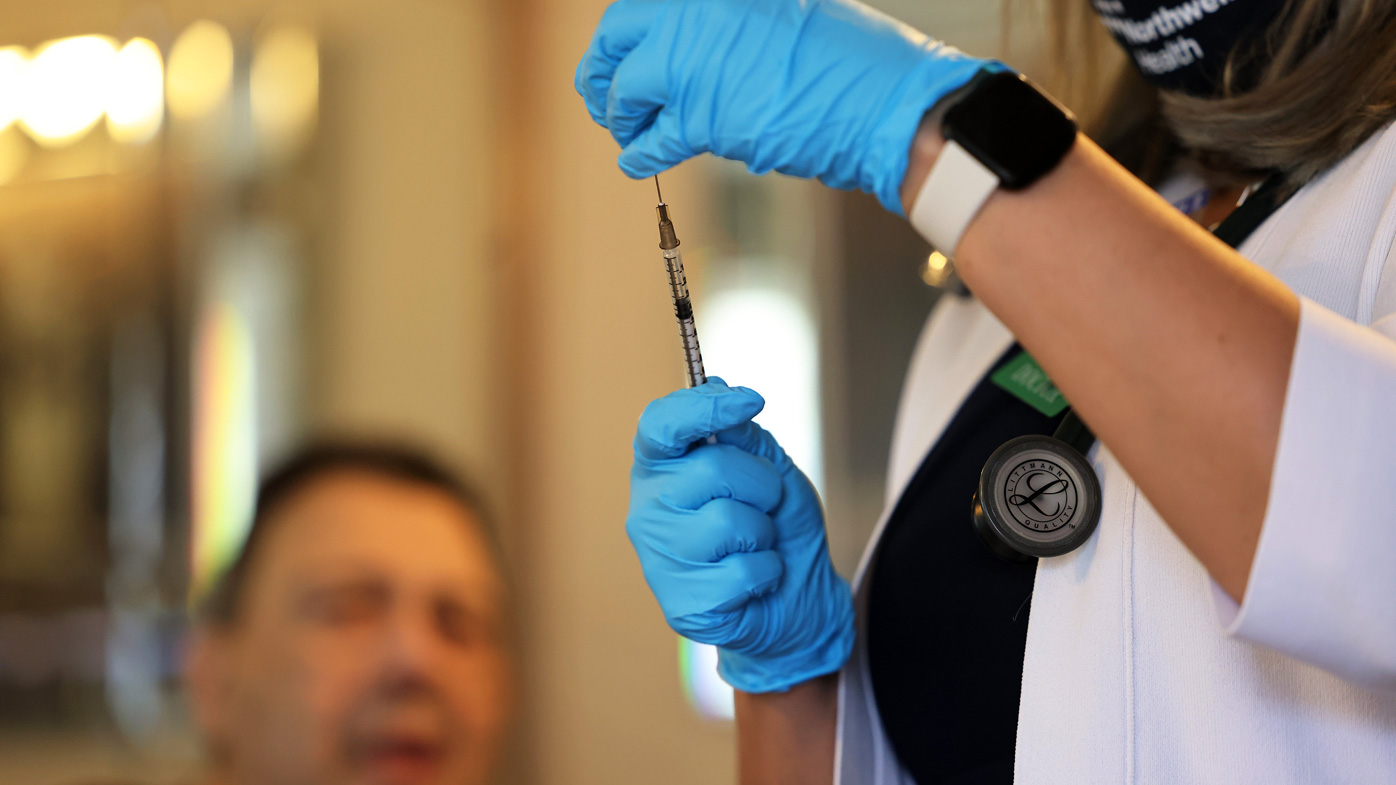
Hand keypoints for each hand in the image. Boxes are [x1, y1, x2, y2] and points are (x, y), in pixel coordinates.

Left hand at [575, 0, 990, 214]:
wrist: (882, 101)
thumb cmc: (847, 59)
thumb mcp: (780, 13)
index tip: (619, 55)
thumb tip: (690, 43)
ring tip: (626, 131)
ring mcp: (691, 62)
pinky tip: (635, 159)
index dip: (623, 36)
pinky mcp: (699, 117)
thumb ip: (727, 23)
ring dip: (620, 116)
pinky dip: (639, 153)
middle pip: (616, 36)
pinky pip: (651, 139)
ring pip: (627, 90)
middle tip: (603, 97)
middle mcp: (693, 13)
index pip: (641, 7)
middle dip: (601, 71)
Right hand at [627, 378, 853, 692]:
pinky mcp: (681, 603)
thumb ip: (742, 433)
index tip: (750, 400)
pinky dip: (767, 572)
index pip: (661, 424)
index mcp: (661, 467)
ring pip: (729, 522)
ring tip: (756, 546)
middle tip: (764, 505)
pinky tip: (754, 582)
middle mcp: (648, 509)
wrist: (796, 596)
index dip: (703, 407)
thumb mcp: (769, 467)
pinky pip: (742, 572)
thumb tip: (716, 385)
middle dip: (761, 484)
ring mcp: (658, 559)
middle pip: (712, 467)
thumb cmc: (775, 524)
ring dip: (764, 532)